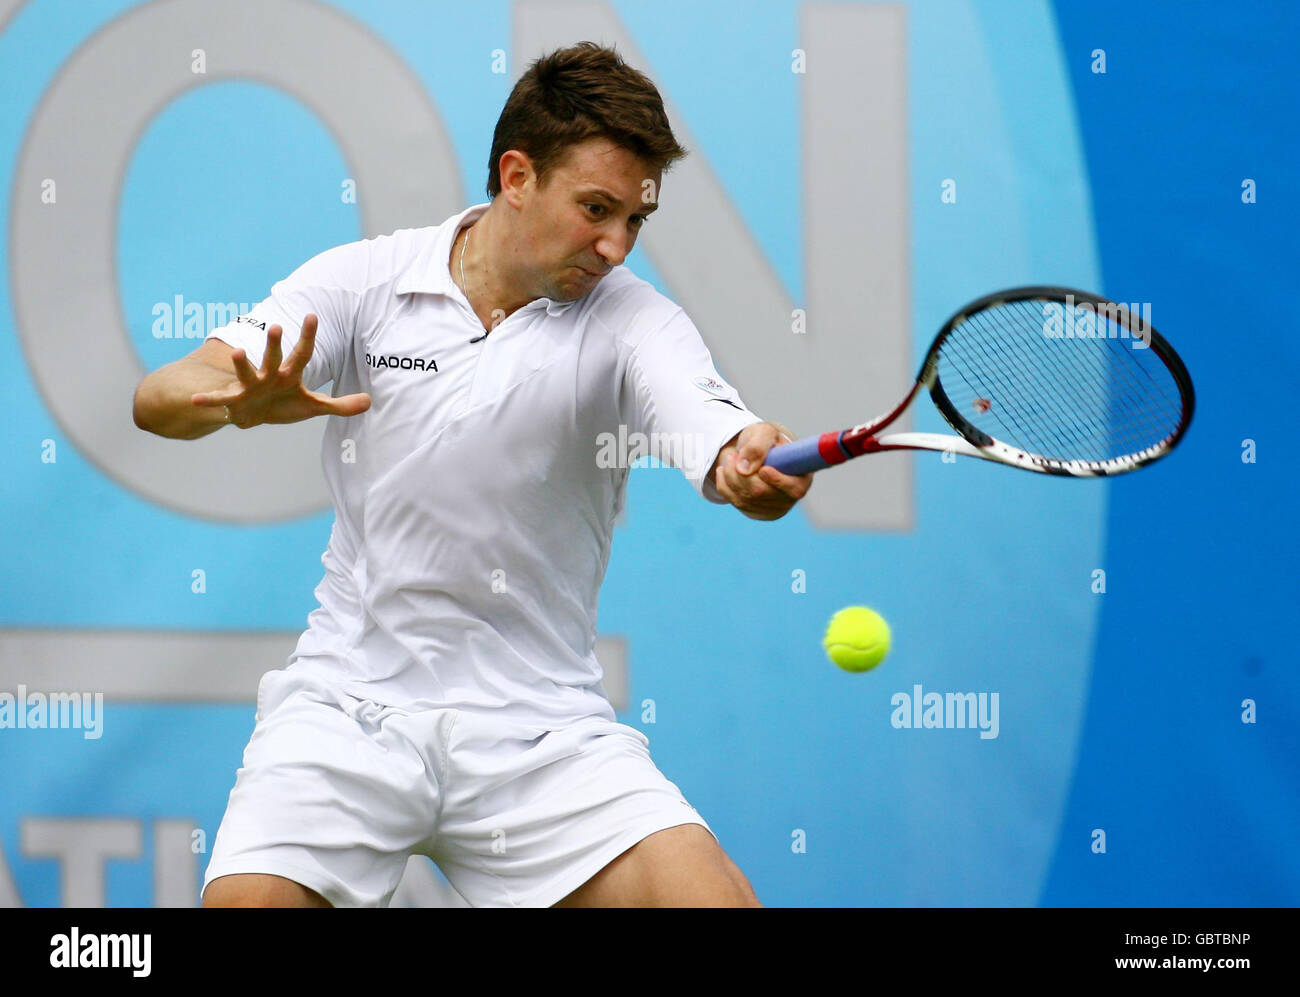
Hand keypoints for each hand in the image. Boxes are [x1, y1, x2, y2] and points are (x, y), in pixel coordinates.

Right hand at [191, 314, 370, 428]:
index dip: (308, 336)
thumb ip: (340, 405)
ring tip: (237, 351)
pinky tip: (195, 401)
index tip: (313, 315)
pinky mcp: (234, 400)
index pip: (302, 353)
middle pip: (274, 358)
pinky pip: (220, 401)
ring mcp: (250, 386)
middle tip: (276, 325)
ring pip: (246, 373)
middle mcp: (269, 374)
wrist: (251, 414)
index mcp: (289, 373)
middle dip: (274, 344)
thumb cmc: (283, 404)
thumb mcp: (312, 406)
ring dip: (241, 363)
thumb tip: (371, 401)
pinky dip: (208, 401)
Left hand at [712, 421, 812, 520]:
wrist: (754, 452)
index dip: (778, 481)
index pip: (795, 488)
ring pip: (744, 498)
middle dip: (741, 473)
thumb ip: (757, 445)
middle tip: (733, 455)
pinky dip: (724, 484)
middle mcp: (789, 497)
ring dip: (730, 476)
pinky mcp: (755, 511)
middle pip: (761, 492)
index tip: (763, 470)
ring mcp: (772, 508)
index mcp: (801, 476)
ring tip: (730, 458)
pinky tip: (725, 471)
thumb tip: (744, 469)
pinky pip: (734, 501)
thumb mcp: (763, 432)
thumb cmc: (765, 441)